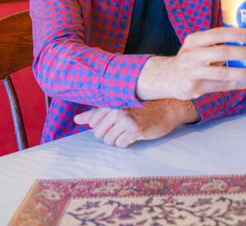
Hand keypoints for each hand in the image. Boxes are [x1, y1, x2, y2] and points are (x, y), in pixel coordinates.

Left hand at [73, 99, 197, 146]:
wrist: (168, 109)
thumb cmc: (143, 109)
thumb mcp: (120, 107)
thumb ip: (96, 113)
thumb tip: (76, 119)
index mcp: (112, 102)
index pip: (92, 122)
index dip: (102, 126)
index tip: (114, 122)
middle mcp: (117, 109)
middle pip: (98, 134)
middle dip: (109, 135)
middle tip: (123, 128)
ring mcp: (126, 119)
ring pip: (109, 141)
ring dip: (118, 139)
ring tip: (130, 131)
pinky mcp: (136, 129)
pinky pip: (121, 144)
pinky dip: (127, 142)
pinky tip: (136, 134)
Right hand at [136, 27, 245, 100]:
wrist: (168, 77)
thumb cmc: (191, 58)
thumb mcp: (198, 45)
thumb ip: (217, 42)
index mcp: (194, 40)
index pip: (218, 33)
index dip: (237, 34)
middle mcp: (191, 55)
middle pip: (223, 53)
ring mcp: (192, 73)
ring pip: (224, 73)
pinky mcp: (195, 88)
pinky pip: (221, 87)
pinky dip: (238, 84)